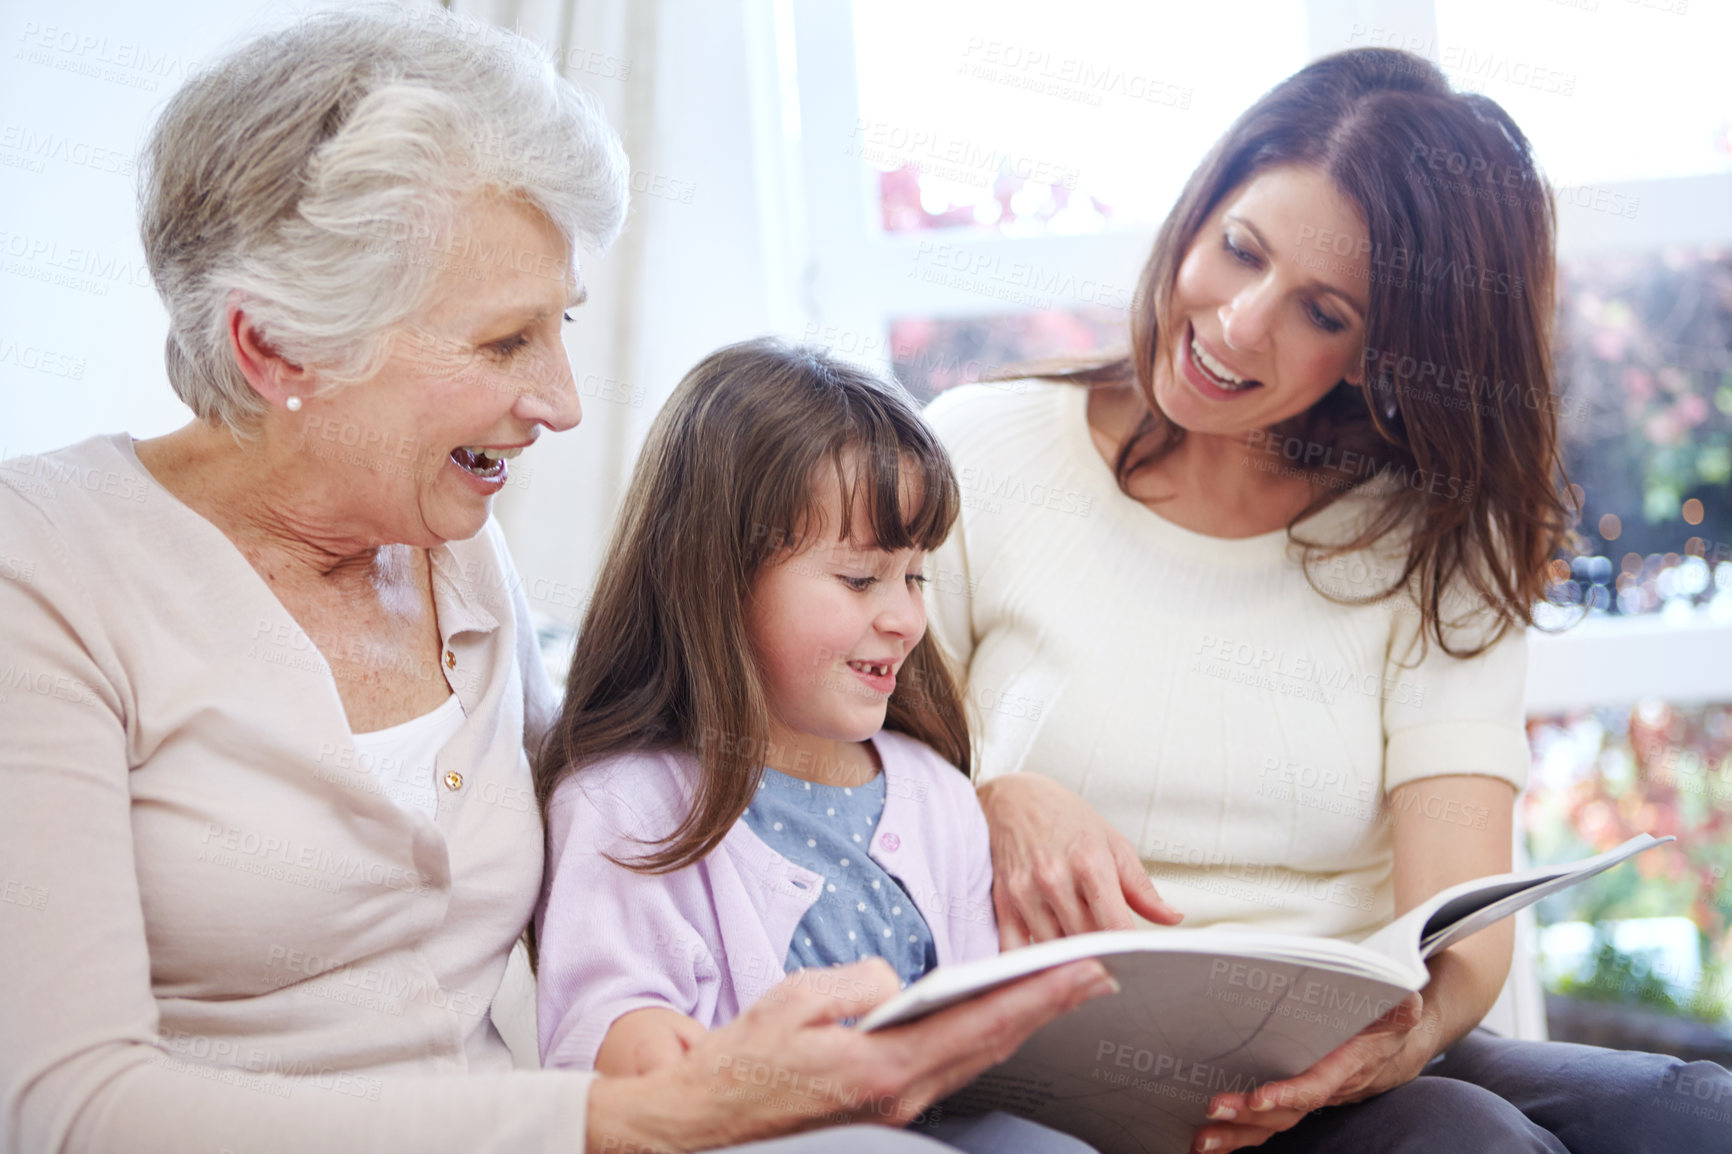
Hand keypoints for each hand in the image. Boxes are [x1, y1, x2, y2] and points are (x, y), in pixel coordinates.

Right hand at [584, 956, 1117, 1152]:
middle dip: (1049, 1007)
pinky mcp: (886, 1108)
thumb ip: (864, 983)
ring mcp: (897, 1108)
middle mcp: (901, 1096)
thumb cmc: (746, 1060)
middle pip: (993, 1046)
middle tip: (1097, 974)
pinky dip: (986, 1039)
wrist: (710, 1122)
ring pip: (977, 1059)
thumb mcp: (800, 1001)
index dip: (1038, 995)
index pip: (981, 1023)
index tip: (1082, 969)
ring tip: (1063, 990)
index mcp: (883, 1068)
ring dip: (1024, 1022)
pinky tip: (1000, 1020)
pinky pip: (951, 1068)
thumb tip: (902, 987)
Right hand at [978, 773, 1182, 946]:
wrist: (1013, 798)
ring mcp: (1025, 892)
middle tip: (1115, 965)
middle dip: (1103, 958)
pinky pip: (1016, 950)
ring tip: (1084, 961)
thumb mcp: (1113, 843)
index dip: (1128, 953)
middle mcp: (1055, 879)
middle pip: (1085, 943)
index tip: (1137, 963)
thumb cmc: (1065, 818)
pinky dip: (1035, 964)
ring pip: (1054, 951)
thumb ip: (1142, 888)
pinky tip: (1050, 962)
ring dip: (1070, 962)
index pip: (1114, 926)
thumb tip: (1172, 918)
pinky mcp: (1003, 902)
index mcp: (1090, 863)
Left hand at [1190, 993, 1437, 1152]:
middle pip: (1286, 1112)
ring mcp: (1309, 1099)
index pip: (1316, 1086)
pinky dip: (1238, 1136)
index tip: (1259, 1099)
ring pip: (1273, 1124)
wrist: (1394, 1048)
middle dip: (1249, 1117)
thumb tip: (1404, 998)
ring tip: (1201, 1141)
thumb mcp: (1400, 1008)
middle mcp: (1326, 1089)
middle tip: (1213, 1110)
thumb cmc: (1389, 1021)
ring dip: (1237, 1135)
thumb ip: (1400, 1004)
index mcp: (1347, 1065)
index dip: (1289, 1095)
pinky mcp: (1293, 1100)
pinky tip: (1208, 1142)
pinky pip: (1266, 1123)